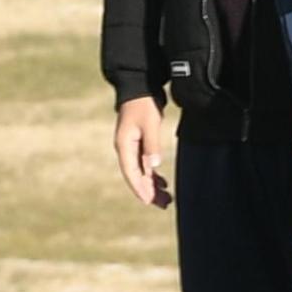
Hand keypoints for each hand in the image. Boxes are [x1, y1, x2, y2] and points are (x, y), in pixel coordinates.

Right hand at [111, 93, 175, 211]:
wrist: (138, 87)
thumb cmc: (144, 104)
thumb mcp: (150, 124)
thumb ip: (151, 145)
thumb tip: (153, 167)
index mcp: (124, 145)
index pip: (131, 173)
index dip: (139, 188)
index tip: (149, 201)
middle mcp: (125, 149)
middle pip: (136, 176)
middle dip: (149, 191)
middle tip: (164, 204)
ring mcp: (130, 148)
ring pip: (141, 172)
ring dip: (152, 186)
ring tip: (167, 199)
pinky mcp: (137, 144)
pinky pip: (144, 165)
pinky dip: (153, 175)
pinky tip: (163, 183)